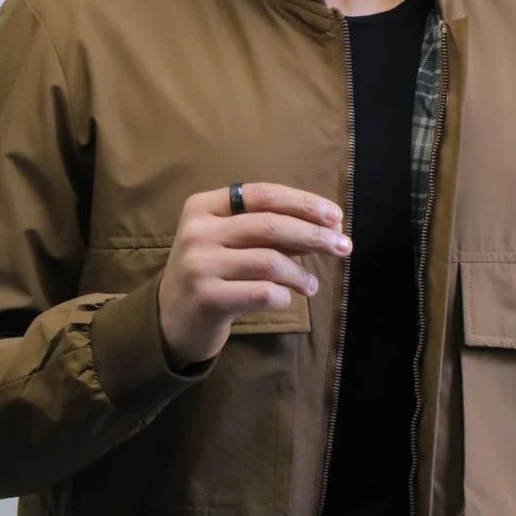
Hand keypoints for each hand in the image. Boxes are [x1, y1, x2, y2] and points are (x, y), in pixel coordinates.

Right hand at [158, 182, 350, 367]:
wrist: (171, 320)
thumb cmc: (210, 276)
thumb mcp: (229, 244)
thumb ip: (267, 232)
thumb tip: (324, 226)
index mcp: (204, 207)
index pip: (263, 194)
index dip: (303, 202)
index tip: (335, 215)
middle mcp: (198, 231)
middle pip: (270, 225)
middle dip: (314, 234)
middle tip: (343, 246)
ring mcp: (200, 265)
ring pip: (270, 261)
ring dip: (300, 274)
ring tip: (311, 286)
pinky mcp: (209, 299)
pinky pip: (263, 293)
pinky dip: (284, 296)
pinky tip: (286, 300)